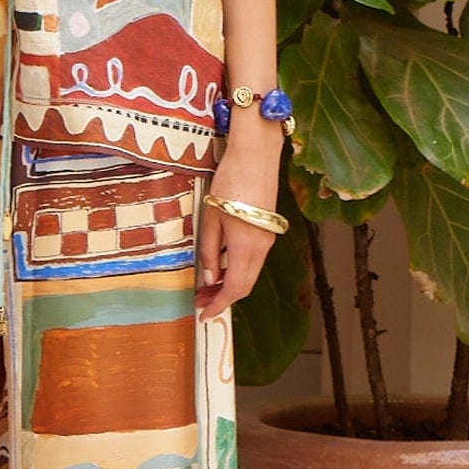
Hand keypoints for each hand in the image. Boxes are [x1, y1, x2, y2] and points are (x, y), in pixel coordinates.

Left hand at [196, 142, 283, 322]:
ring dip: (230, 284)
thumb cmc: (230, 181)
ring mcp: (268, 239)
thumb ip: (211, 251)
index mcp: (246, 246)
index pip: (235, 288)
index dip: (219, 304)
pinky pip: (254, 260)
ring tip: (207, 286)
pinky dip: (238, 270)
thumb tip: (209, 278)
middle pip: (245, 285)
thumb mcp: (211, 217)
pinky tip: (221, 267)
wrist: (256, 154)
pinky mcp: (267, 230)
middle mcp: (262, 247)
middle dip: (223, 297)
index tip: (204, 314)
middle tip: (200, 301)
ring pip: (250, 273)